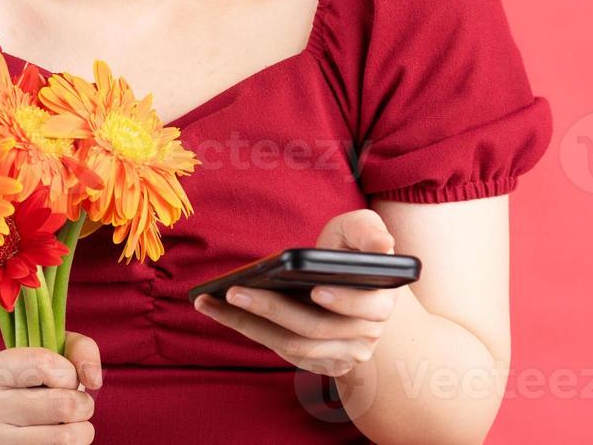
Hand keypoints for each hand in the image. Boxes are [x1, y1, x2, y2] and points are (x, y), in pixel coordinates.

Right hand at [0, 330, 100, 443]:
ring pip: (65, 438)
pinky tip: (55, 438)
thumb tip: (93, 380)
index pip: (44, 364)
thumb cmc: (28, 383)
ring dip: (81, 430)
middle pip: (63, 405)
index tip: (65, 378)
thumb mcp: (46, 352)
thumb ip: (78, 349)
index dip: (68, 372)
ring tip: (70, 424)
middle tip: (75, 404)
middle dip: (82, 403)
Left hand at [192, 209, 398, 378]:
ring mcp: (341, 354)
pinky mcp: (317, 362)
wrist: (352, 282)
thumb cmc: (352, 250)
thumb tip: (382, 245)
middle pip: (315, 329)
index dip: (343, 300)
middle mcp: (365, 336)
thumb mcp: (361, 230)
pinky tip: (220, 311)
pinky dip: (249, 331)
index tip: (316, 290)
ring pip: (291, 346)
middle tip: (234, 291)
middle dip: (272, 310)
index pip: (365, 308)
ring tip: (211, 302)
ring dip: (248, 325)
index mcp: (381, 302)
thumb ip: (369, 231)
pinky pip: (280, 350)